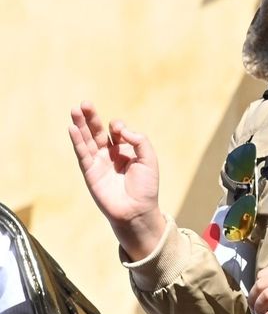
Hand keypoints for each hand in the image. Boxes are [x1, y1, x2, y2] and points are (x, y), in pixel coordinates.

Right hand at [67, 102, 165, 259]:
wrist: (137, 210)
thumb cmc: (146, 186)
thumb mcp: (149, 158)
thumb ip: (138, 140)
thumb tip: (119, 130)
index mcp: (126, 150)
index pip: (117, 131)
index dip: (118, 126)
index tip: (119, 130)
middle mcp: (110, 155)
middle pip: (97, 132)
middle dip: (91, 118)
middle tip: (84, 103)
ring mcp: (99, 163)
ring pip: (87, 140)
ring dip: (80, 125)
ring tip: (74, 109)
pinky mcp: (90, 172)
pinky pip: (82, 154)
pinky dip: (77, 141)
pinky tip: (72, 128)